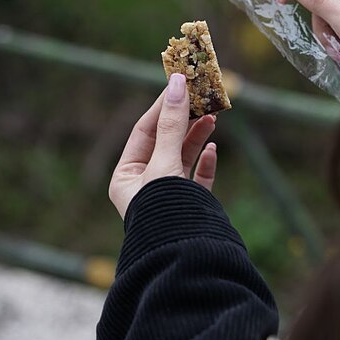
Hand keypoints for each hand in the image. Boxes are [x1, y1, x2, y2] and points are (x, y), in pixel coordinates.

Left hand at [109, 74, 217, 218]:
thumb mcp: (165, 161)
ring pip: (182, 158)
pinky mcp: (189, 206)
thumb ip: (172, 123)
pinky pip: (197, 179)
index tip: (179, 85)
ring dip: (197, 136)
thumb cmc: (165, 208)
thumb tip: (176, 84)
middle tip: (201, 96)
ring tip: (213, 116)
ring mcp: (167, 197)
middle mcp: (144, 187)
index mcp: (126, 178)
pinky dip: (205, 163)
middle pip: (164, 142)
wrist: (185, 256)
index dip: (163, 107)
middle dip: (183, 120)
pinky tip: (213, 149)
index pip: (144, 131)